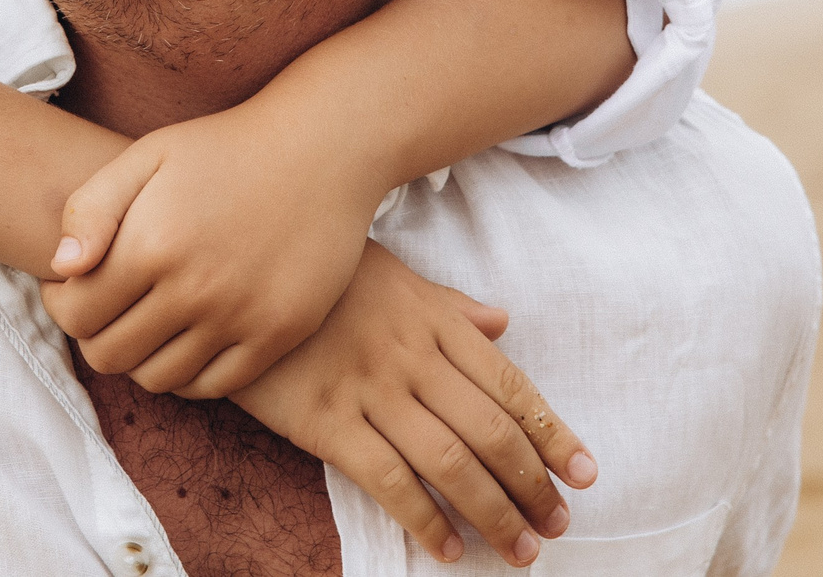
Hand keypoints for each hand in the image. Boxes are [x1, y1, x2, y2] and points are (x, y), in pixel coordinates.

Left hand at [41, 97, 382, 398]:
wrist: (320, 150)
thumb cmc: (224, 149)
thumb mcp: (147, 156)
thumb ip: (92, 208)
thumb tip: (62, 270)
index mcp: (152, 244)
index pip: (76, 315)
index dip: (60, 305)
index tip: (69, 287)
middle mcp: (194, 290)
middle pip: (110, 356)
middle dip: (93, 335)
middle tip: (103, 307)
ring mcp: (240, 318)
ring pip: (158, 379)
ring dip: (139, 357)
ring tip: (144, 321)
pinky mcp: (278, 335)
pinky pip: (214, 386)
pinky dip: (188, 373)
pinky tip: (185, 337)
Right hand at [233, 243, 597, 566]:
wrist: (238, 273)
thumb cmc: (321, 273)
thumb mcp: (392, 273)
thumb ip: (448, 305)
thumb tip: (501, 322)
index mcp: (434, 321)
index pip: (510, 386)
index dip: (553, 435)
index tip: (584, 475)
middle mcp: (412, 356)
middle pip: (491, 432)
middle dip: (532, 486)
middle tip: (555, 525)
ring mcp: (370, 389)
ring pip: (450, 463)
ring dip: (493, 513)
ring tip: (518, 549)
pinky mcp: (326, 419)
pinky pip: (387, 480)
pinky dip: (424, 520)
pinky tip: (447, 548)